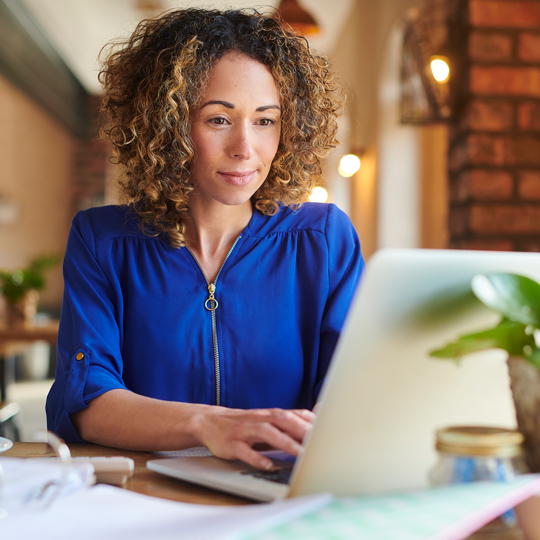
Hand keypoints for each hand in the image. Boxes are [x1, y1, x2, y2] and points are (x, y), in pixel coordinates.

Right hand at [192, 407, 315, 469]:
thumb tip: (318, 420)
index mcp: (271, 415)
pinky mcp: (232, 443)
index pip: (295, 415)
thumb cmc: (247, 425)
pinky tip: (268, 466)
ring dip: (285, 443)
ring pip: (267, 433)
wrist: (211, 422)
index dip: (311, 422)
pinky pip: (245, 450)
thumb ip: (291, 422)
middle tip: (318, 443)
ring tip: (300, 454)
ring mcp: (246, 431)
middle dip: (302, 430)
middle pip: (283, 420)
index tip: (328, 432)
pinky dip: (256, 458)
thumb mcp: (269, 420)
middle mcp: (260, 420)